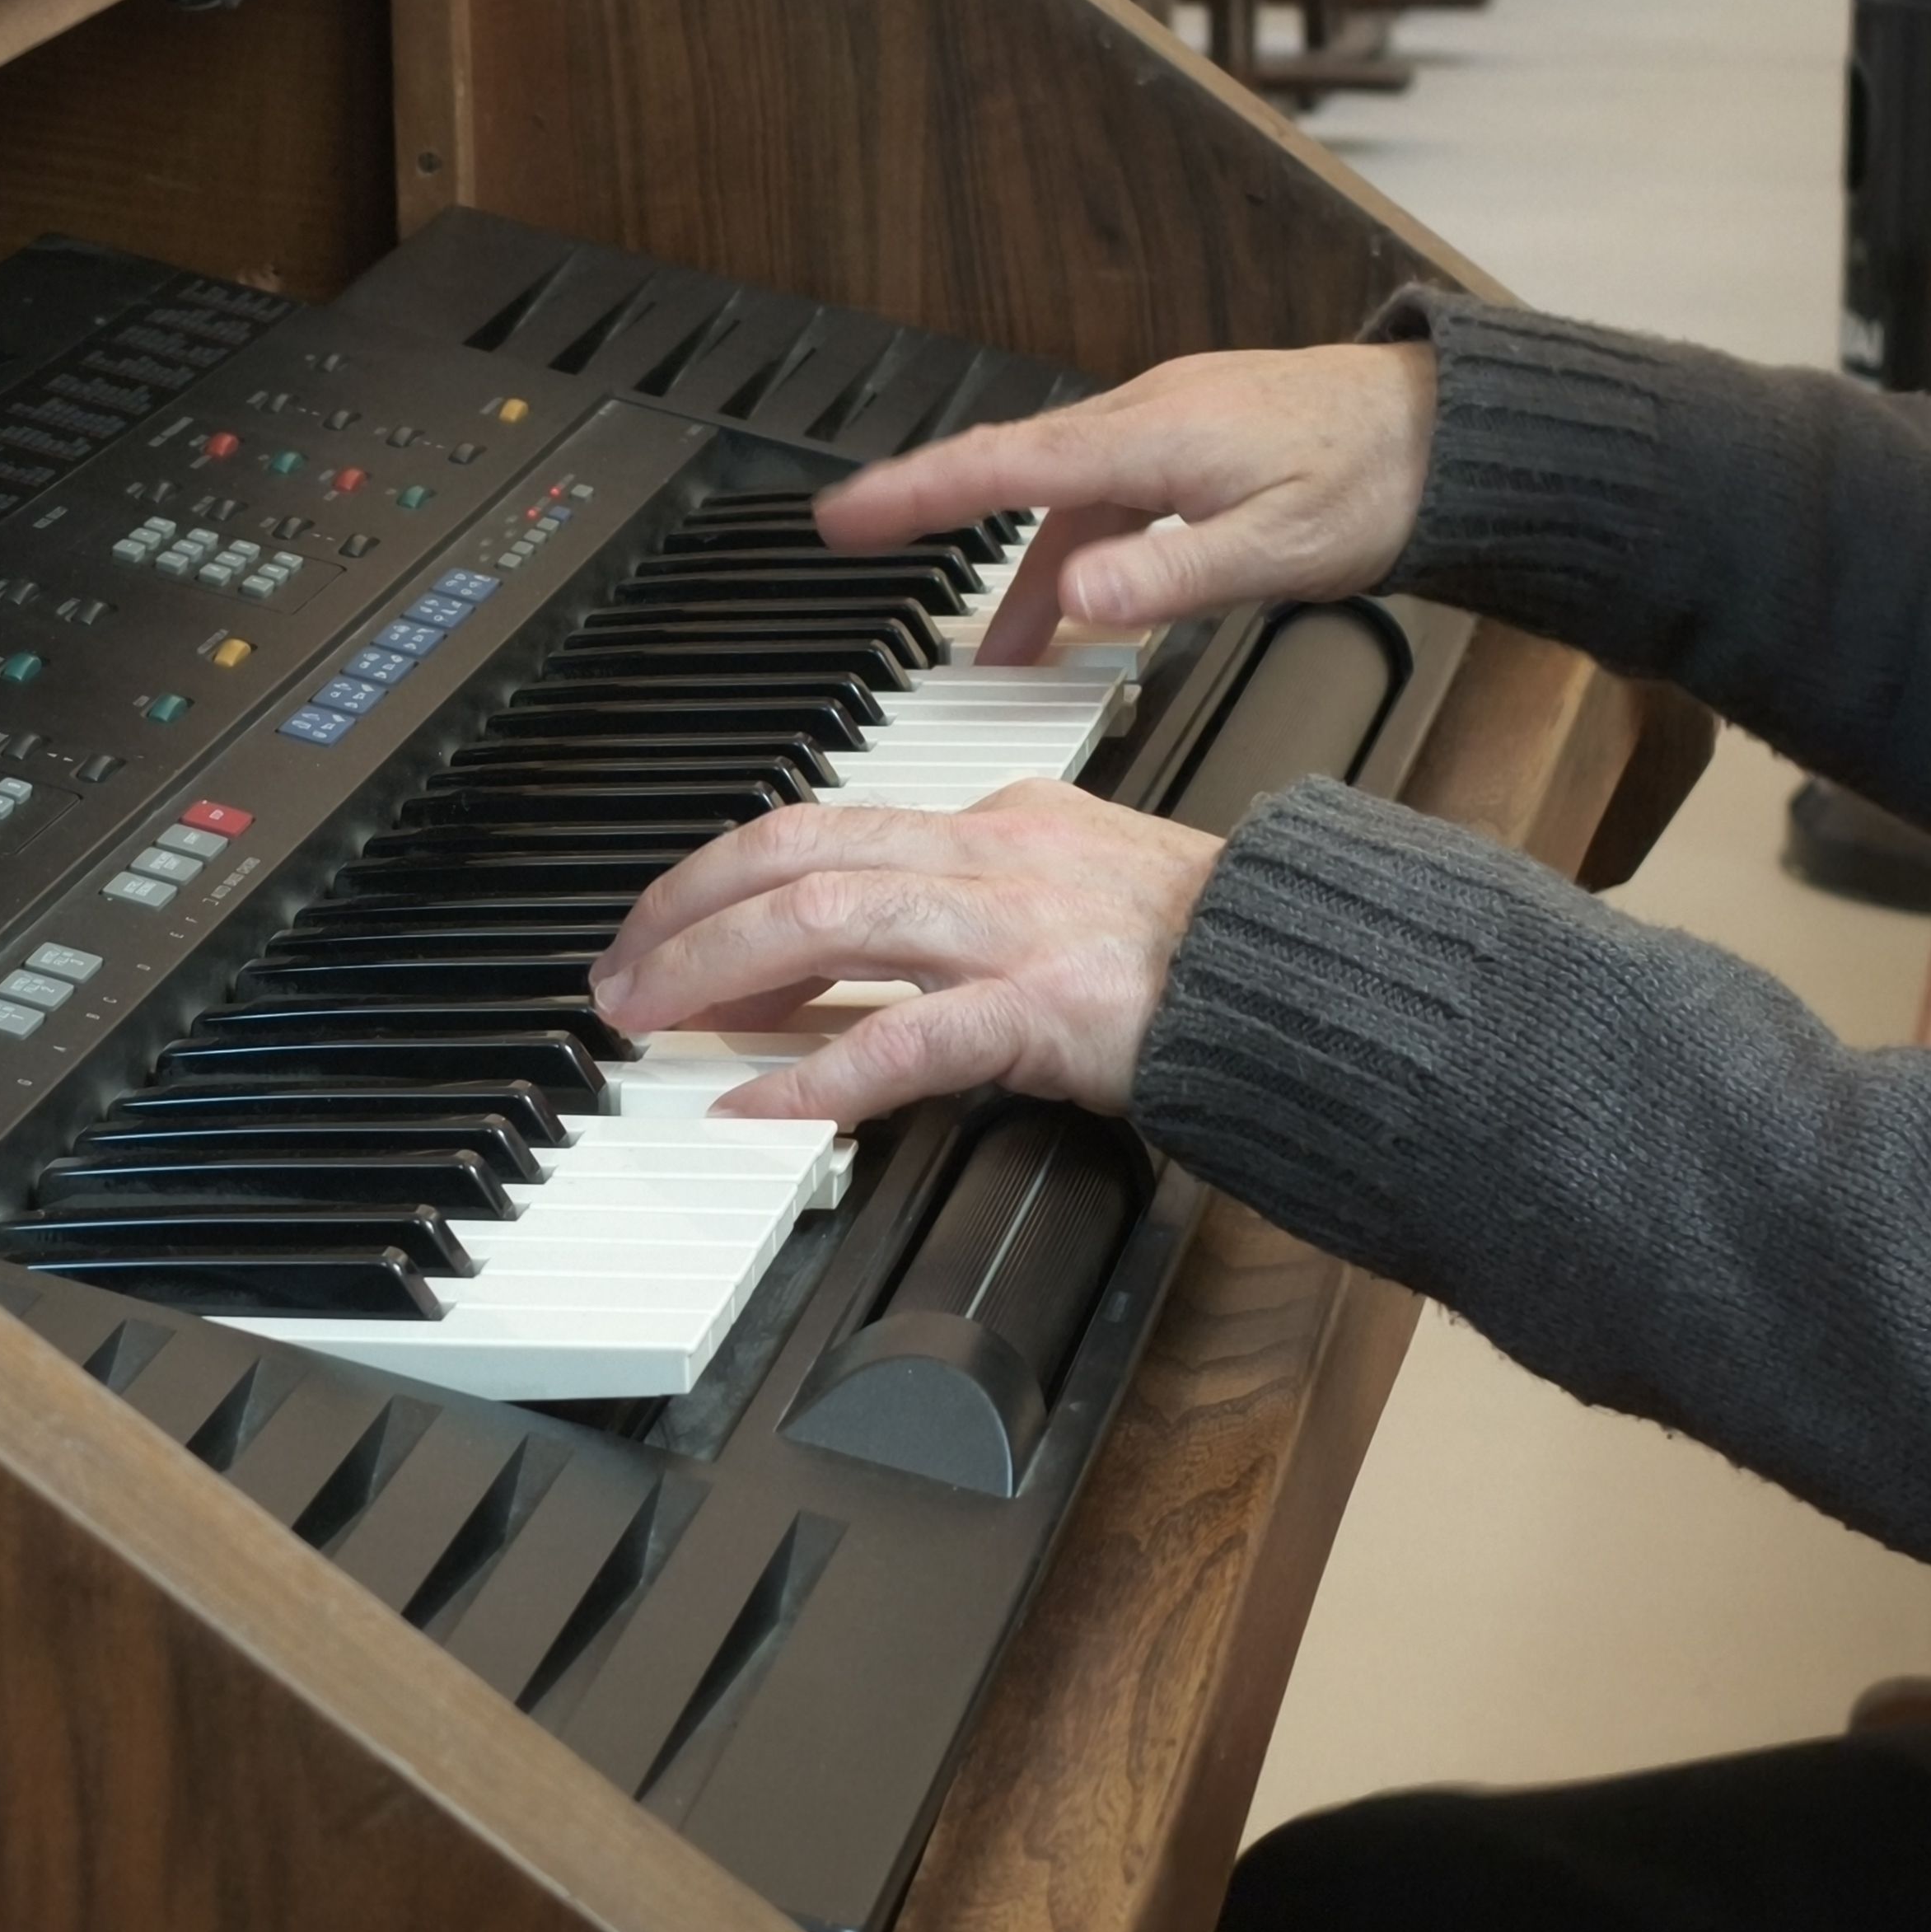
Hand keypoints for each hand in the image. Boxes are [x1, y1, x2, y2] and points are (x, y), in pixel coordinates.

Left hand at [589, 780, 1220, 1124]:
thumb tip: (840, 964)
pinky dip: (817, 1074)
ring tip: (649, 1019)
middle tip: (621, 973)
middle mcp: (990, 855)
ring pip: (825, 916)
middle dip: (685, 910)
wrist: (1309, 975)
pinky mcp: (1045, 1008)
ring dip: (714, 969)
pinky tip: (759, 1109)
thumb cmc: (1199, 949)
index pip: (824, 827)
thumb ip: (956, 914)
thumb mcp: (1063, 890)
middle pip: (795, 854)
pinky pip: (905, 1037)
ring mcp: (1014, 927)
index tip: (670, 931)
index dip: (727, 880)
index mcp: (993, 822)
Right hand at [814, 342, 1435, 662]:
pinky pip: (1104, 498)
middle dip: (928, 512)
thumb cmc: (1381, 480)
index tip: (842, 515)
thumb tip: (1073, 601)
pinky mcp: (1191, 442)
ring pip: (1061, 497)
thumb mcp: (1277, 551)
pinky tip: (1080, 608)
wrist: (1456, 431)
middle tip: (851, 539)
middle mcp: (1145, 418)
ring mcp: (1165, 426)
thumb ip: (1167, 580)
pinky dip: (1075, 554)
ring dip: (1019, 568)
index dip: (912, 492)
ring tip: (993, 653)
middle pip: (1009, 471)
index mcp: (1151, 440)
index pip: (1000, 464)